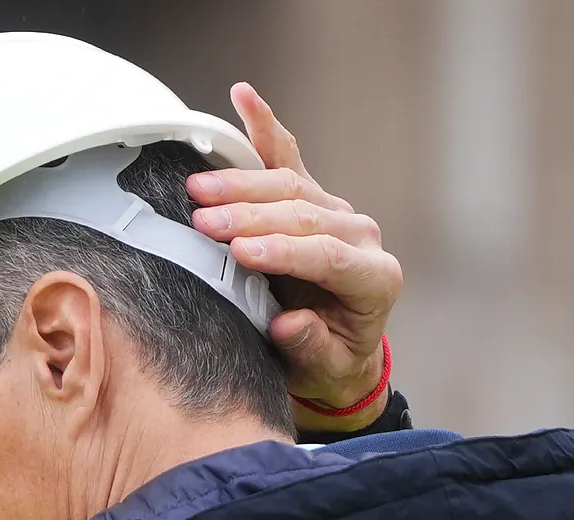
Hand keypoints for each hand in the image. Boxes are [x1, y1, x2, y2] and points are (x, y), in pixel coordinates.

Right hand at [188, 82, 402, 430]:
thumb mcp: (325, 369)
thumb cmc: (330, 361)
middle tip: (204, 222)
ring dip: (241, 185)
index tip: (240, 253)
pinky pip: (287, 158)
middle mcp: (361, 236)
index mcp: (376, 279)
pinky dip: (264, 128)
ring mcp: (338, 210)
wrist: (340, 350)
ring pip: (291, 186)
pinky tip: (242, 97)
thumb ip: (310, 346)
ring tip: (197, 189)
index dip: (285, 252)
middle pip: (305, 214)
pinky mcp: (313, 198)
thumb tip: (288, 323)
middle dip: (252, 217)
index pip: (329, 256)